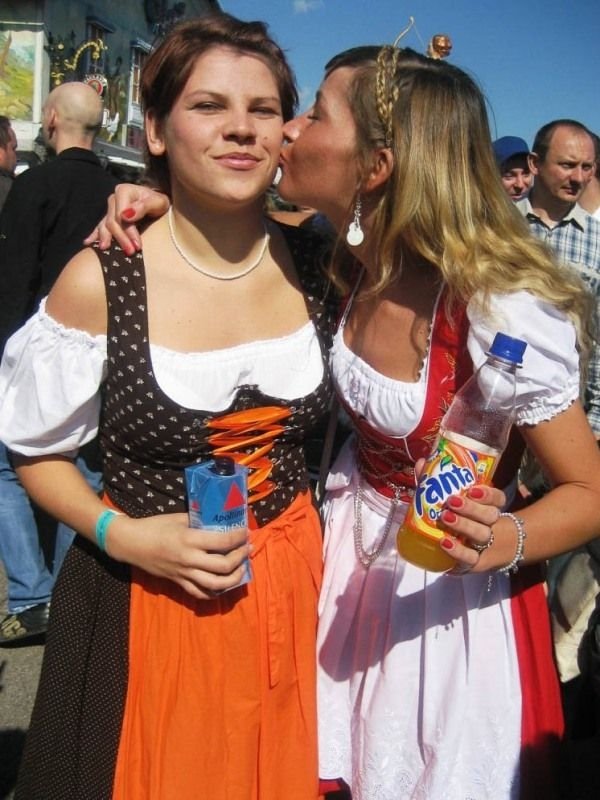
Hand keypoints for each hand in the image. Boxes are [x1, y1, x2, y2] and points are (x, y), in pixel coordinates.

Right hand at [83, 184, 169, 253]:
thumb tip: (126, 215)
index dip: (128, 231)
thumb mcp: (158, 202)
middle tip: (130, 252)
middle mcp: (113, 199)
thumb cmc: (158, 202)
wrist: (155, 201)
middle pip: (112, 222)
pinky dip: (94, 235)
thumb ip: (144, 206)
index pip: (122, 215)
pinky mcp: (108, 217)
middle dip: (120, 238)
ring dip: (107, 239)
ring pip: (104, 225)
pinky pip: (99, 226)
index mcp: (124, 192)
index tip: (137, 245)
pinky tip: (88, 243)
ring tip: (106, 250)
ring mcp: (109, 208)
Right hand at [107, 512, 250, 599]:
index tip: (246, 532)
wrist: (131, 544)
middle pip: (224, 565)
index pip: (223, 541)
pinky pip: (200, 593)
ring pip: (216, 584)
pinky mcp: (178, 583)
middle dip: (241, 557)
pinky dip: (215, 592)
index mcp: (189, 539)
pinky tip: (224, 584)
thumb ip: (200, 522)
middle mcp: (189, 559)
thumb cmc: (155, 526)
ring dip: (234, 578)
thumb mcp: (179, 518)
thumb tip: (220, 521)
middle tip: (248, 548)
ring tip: (242, 568)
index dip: (239, 537)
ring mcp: (184, 574)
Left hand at [437, 484, 504, 573]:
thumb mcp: (451, 501)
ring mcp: (485, 545)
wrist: (478, 554)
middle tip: (452, 501)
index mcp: (489, 507)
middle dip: (472, 508)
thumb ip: (436, 483)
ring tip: (445, 517)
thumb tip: (421, 463)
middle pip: (490, 515)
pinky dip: (459, 551)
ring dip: (464, 525)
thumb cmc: (461, 519)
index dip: (488, 494)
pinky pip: (471, 558)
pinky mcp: (475, 563)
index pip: (498, 498)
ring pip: (481, 534)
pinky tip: (445, 542)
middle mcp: (490, 525)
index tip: (473, 489)